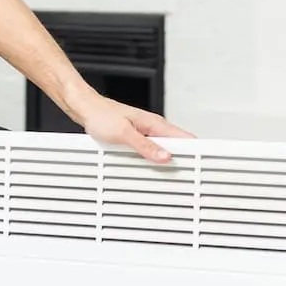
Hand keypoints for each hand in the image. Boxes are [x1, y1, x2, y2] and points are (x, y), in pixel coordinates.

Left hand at [71, 94, 194, 163]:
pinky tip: (149, 168)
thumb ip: (145, 146)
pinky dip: (151, 160)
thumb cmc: (102, 116)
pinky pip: (149, 151)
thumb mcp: (124, 134)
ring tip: (168, 175)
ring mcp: (144, 133)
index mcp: (155, 123)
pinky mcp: (135, 138)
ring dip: (164, 161)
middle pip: (175, 146)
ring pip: (162, 150)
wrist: (86, 109)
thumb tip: (164, 156)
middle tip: (183, 176)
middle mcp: (152, 127)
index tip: (200, 165)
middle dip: (180, 160)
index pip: (184, 138)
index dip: (195, 151)